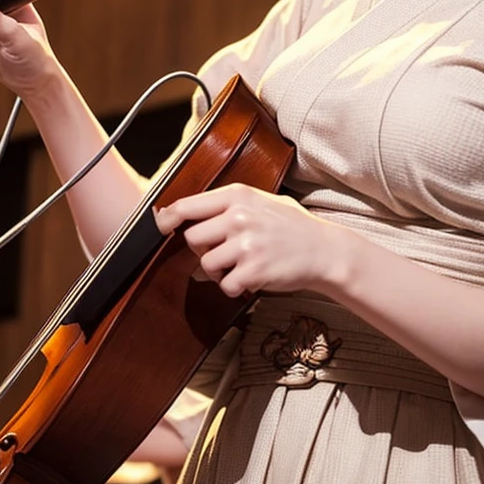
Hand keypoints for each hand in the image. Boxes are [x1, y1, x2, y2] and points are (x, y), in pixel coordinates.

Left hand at [153, 184, 343, 297]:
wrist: (325, 250)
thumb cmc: (292, 226)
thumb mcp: (262, 201)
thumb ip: (228, 204)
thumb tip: (184, 211)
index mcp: (238, 196)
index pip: (187, 206)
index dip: (167, 218)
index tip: (159, 226)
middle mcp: (238, 217)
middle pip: (192, 238)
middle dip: (203, 249)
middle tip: (225, 251)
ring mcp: (246, 244)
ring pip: (206, 264)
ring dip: (219, 271)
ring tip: (241, 266)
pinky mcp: (253, 270)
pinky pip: (225, 285)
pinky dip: (234, 287)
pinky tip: (250, 279)